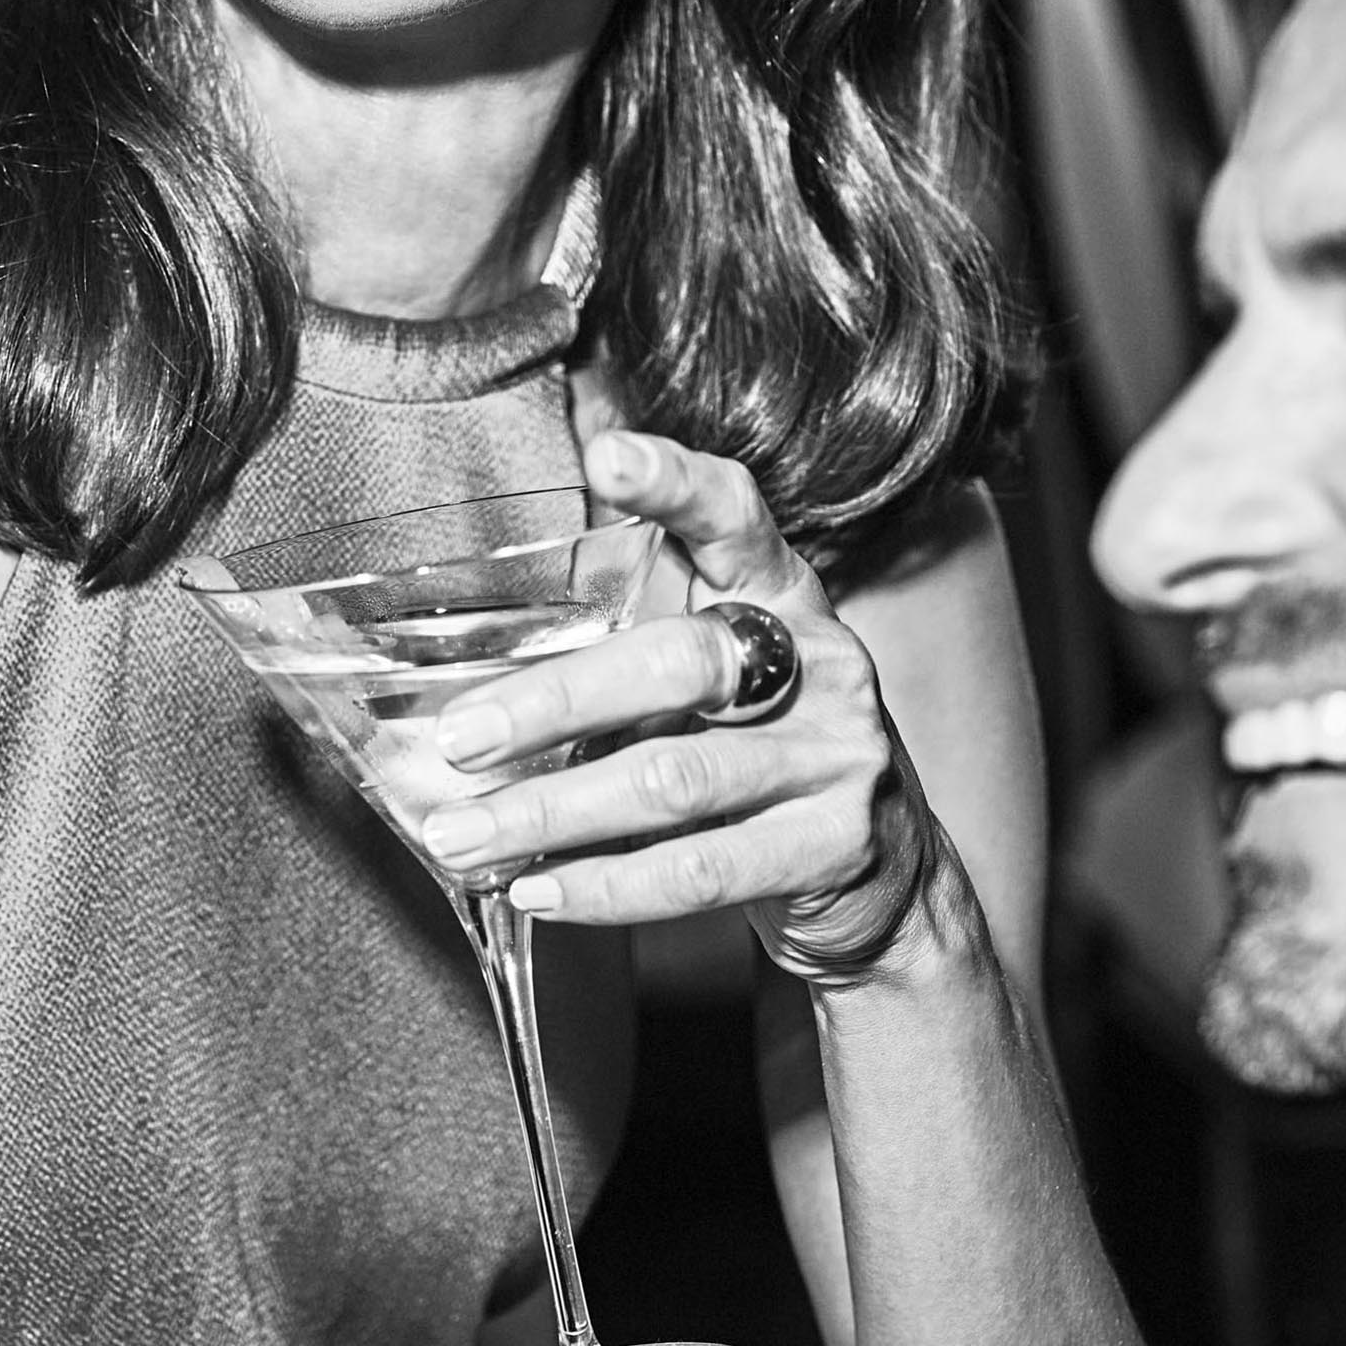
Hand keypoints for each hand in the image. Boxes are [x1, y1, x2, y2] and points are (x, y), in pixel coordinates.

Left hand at [419, 428, 940, 980]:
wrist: (886, 873)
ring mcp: (837, 753)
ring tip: (465, 834)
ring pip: (675, 780)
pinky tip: (539, 888)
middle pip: (678, 663)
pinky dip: (606, 885)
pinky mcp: (835, 844)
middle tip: (459, 739)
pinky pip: (702, 868)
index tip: (606, 457)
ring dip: (551, 813)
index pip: (733, 516)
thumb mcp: (716, 682)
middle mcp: (817, 661)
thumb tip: (463, 690)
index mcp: (780, 595)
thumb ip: (628, 657)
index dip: (674, 483)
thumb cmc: (760, 757)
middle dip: (553, 703)